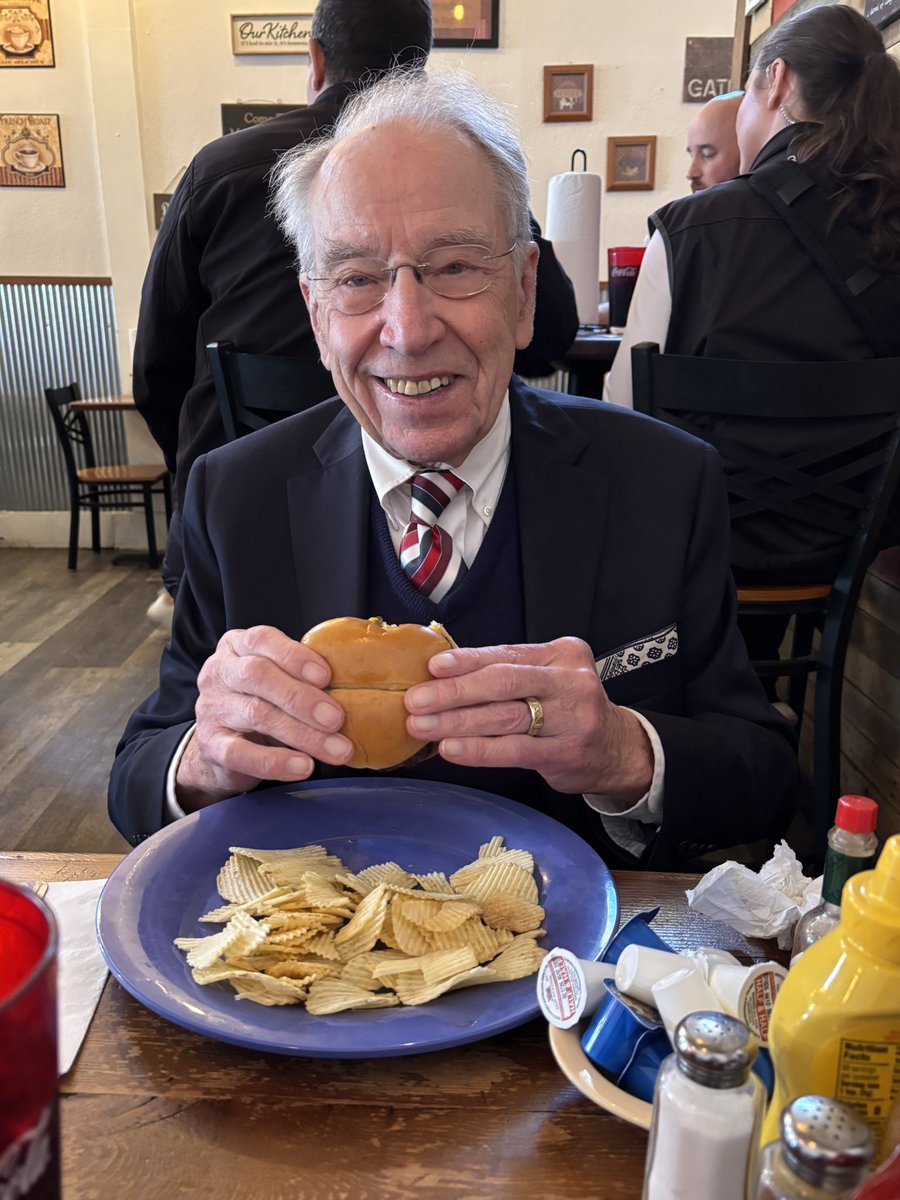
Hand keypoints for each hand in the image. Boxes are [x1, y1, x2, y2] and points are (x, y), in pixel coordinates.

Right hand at [175, 625, 353, 810]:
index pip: (262, 640)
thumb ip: (303, 674)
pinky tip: (303, 767)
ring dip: (302, 734)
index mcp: (237, 646)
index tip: (327, 675)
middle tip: (337, 719)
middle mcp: (220, 672)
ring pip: (257, 715)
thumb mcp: (276, 678)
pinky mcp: (210, 744)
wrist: (220, 745)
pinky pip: (241, 753)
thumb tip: (358, 681)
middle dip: (302, 698)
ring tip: (335, 749)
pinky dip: (275, 761)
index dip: (295, 656)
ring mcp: (212, 708)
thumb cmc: (260, 700)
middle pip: (258, 676)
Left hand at [404, 637, 652, 799]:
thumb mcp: (549, 679)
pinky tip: (452, 750)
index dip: (465, 661)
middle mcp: (570, 681)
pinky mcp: (566, 752)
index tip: (432, 668)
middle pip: (502, 682)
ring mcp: (572, 718)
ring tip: (422, 727)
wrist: (619, 750)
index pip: (505, 654)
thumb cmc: (569, 710)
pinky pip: (514, 750)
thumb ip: (509, 673)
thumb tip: (442, 675)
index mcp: (562, 653)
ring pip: (504, 717)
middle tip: (416, 701)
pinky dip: (479, 750)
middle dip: (453, 692)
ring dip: (456, 722)